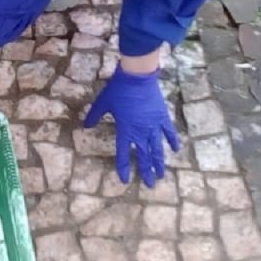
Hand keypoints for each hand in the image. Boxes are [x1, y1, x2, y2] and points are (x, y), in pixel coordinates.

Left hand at [84, 66, 179, 186]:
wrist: (137, 76)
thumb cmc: (119, 89)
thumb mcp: (103, 102)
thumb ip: (94, 116)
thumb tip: (85, 126)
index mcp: (125, 130)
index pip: (124, 155)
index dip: (124, 168)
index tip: (125, 180)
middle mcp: (141, 132)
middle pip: (144, 156)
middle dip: (146, 172)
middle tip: (149, 185)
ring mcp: (153, 125)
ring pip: (158, 149)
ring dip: (159, 163)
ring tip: (161, 175)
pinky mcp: (162, 116)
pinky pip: (169, 132)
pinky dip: (172, 141)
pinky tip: (175, 150)